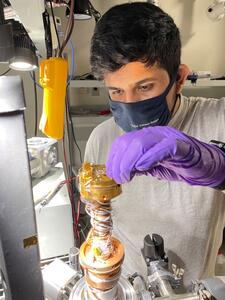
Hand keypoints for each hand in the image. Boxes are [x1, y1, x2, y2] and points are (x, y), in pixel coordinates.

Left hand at [106, 126, 224, 186]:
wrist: (204, 164)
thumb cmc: (178, 164)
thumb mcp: (152, 166)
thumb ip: (138, 166)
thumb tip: (121, 171)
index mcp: (147, 137)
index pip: (123, 142)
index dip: (113, 158)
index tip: (111, 172)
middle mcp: (155, 134)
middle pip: (129, 142)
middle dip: (119, 162)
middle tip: (120, 178)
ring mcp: (168, 137)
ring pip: (142, 143)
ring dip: (130, 162)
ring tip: (128, 177)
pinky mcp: (180, 145)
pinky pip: (163, 147)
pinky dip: (150, 157)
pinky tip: (143, 168)